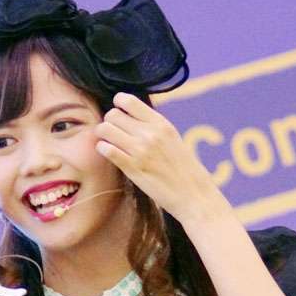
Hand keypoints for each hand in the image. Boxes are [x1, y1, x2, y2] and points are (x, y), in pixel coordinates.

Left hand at [94, 93, 229, 225]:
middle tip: (114, 132)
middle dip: (109, 122)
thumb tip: (131, 114)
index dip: (118, 105)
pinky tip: (109, 153)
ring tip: (109, 142)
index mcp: (161, 123)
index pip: (127, 100)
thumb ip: (153, 125)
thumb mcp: (172, 138)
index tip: (121, 114)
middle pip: (113, 114)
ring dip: (103, 135)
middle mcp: (150, 133)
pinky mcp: (132, 168)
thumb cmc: (183, 168)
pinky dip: (102, 149)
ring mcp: (140, 150)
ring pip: (105, 129)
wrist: (193, 195)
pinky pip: (106, 149)